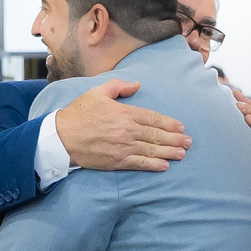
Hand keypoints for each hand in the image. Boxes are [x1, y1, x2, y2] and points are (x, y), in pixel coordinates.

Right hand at [55, 80, 190, 171]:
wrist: (61, 137)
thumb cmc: (78, 113)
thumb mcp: (97, 92)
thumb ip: (119, 87)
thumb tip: (137, 85)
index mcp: (125, 113)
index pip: (153, 118)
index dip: (169, 123)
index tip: (181, 127)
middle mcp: (127, 130)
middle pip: (157, 135)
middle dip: (175, 139)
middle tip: (188, 142)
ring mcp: (123, 147)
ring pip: (152, 150)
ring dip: (169, 152)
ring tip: (182, 154)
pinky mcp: (116, 161)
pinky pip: (139, 163)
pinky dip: (153, 165)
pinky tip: (164, 166)